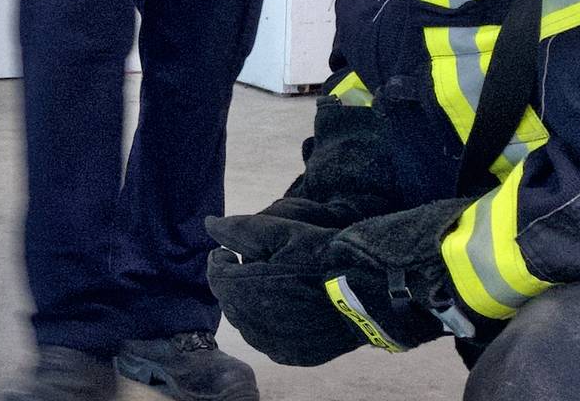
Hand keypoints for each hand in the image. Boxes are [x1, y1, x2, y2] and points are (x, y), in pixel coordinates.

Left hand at [204, 214, 366, 365]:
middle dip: (234, 282)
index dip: (221, 259)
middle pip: (228, 299)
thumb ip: (240, 229)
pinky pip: (267, 338)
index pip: (215, 274)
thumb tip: (208, 224)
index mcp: (247, 289)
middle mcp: (255, 323)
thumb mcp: (283, 231)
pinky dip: (267, 323)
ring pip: (245, 321)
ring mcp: (273, 343)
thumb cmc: (325, 256)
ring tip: (272, 285)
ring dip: (249, 303)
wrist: (370, 292)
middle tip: (254, 265)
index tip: (233, 251)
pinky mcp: (292, 355)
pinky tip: (286, 307)